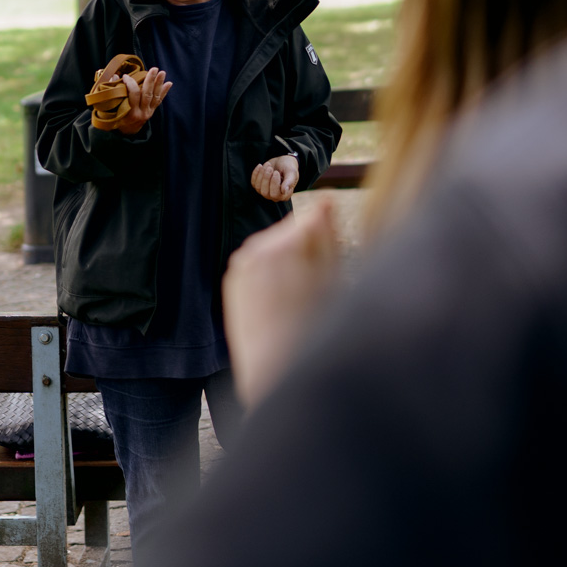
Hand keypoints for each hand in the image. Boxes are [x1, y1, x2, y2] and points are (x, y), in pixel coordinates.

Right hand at [114, 68, 170, 134]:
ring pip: (155, 96)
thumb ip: (112, 93)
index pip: (133, 94)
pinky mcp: (152, 111)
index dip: (131, 83)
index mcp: (131, 112)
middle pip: (147, 94)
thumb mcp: (111, 109)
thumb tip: (114, 76)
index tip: (126, 76)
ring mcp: (148, 112)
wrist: (126, 132)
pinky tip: (169, 83)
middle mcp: (142, 113)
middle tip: (154, 69)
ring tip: (162, 73)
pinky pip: (159, 101)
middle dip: (151, 80)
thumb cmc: (116, 119)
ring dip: (159, 84)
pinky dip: (164, 92)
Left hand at [223, 199, 340, 409]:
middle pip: (294, 232)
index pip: (315, 218)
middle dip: (307, 249)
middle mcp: (258, 249)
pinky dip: (273, 274)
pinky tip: (280, 302)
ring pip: (277, 247)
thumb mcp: (332, 279)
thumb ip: (328, 234)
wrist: (273, 367)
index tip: (330, 271)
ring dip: (290, 261)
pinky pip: (261, 263)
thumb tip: (325, 200)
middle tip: (315, 290)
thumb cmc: (311, 327)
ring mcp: (242, 263)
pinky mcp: (235, 276)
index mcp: (285, 246)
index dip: (329, 240)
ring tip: (297, 299)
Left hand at [251, 154, 299, 201]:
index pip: (276, 194)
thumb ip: (290, 181)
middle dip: (266, 178)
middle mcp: (275, 196)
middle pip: (265, 192)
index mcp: (285, 195)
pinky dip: (255, 173)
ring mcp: (266, 192)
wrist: (283, 161)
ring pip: (258, 188)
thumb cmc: (289, 167)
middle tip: (270, 168)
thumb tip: (284, 191)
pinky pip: (253, 183)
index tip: (276, 172)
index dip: (274, 183)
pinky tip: (260, 166)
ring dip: (261, 174)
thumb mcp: (292, 172)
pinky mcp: (259, 186)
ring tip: (268, 165)